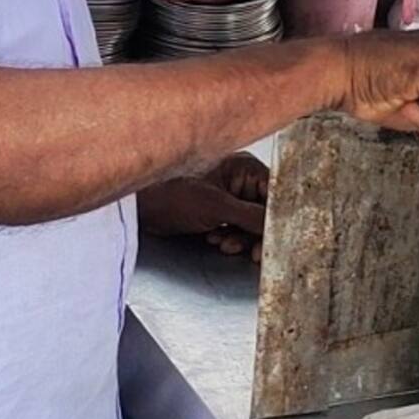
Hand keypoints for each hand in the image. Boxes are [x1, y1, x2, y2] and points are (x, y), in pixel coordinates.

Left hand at [138, 157, 268, 260]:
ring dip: (241, 237)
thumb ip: (251, 217)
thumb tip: (277, 227)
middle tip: (253, 252)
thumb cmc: (170, 193)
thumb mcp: (216, 207)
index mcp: (243, 167)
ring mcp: (228, 194)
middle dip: (255, 233)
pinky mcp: (218, 210)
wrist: (141, 208)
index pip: (275, 194)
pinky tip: (216, 239)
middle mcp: (239, 178)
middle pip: (265, 211)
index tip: (277, 239)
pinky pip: (236, 227)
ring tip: (224, 243)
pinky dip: (231, 236)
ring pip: (251, 222)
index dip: (276, 218)